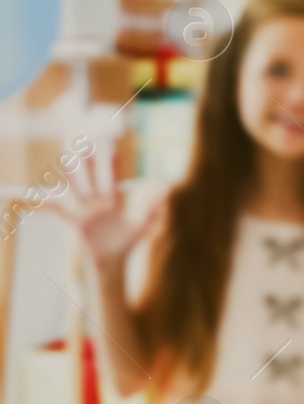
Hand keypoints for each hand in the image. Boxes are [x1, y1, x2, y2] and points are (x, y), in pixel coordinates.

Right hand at [45, 150, 163, 270]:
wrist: (112, 259)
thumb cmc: (128, 240)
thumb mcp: (142, 223)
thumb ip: (152, 206)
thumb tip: (166, 189)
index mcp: (116, 199)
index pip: (113, 177)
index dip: (111, 163)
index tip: (111, 147)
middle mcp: (99, 200)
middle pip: (92, 176)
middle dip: (90, 162)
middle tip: (86, 144)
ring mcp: (86, 209)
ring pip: (76, 187)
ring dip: (72, 174)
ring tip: (66, 157)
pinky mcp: (76, 221)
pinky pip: (61, 211)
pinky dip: (47, 204)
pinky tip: (37, 197)